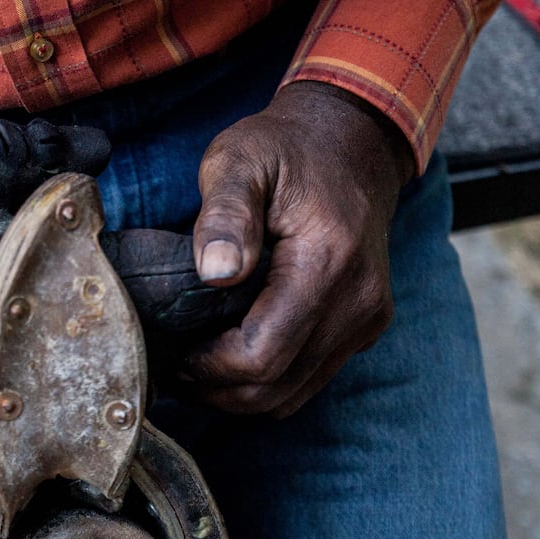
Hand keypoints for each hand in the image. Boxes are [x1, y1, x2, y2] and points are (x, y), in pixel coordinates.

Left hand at [183, 80, 413, 416]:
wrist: (352, 143)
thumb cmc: (285, 149)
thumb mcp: (240, 160)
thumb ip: (225, 214)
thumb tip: (215, 273)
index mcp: (328, 263)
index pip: (261, 354)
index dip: (208, 366)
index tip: (172, 349)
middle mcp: (358, 301)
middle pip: (276, 388)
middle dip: (216, 387)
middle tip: (172, 365)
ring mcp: (367, 319)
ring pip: (292, 395)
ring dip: (238, 393)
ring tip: (195, 365)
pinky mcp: (365, 326)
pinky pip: (309, 378)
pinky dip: (267, 381)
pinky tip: (231, 355)